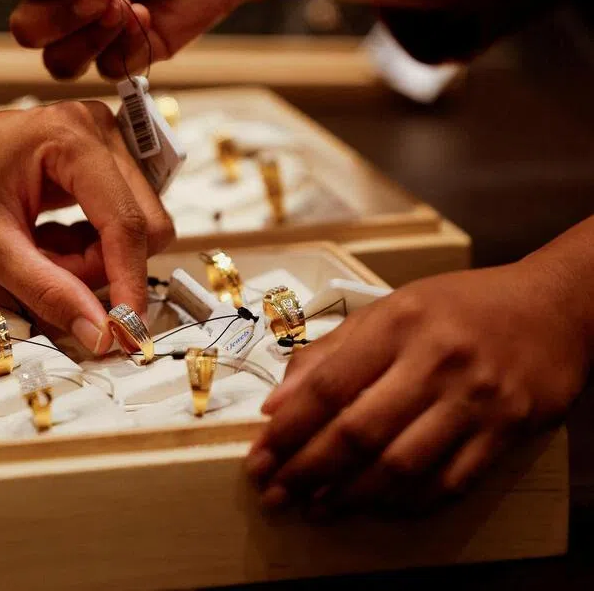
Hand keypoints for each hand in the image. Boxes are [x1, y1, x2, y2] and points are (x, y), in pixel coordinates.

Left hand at [0, 102, 174, 351]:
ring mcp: (100, 142)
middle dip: (101, 267)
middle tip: (47, 274)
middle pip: (142, 224)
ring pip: (132, 227)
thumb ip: (49, 291)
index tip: (126, 332)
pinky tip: (44, 240)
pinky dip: (86, 246)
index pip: (127, 223)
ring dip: (92, 259)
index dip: (129, 284)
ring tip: (37, 254)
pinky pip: (115, 220)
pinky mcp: (96, 159)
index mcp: (72, 138)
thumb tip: (101, 333)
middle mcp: (97, 130)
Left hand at [245, 263, 588, 514]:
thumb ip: (330, 353)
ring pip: (401, 465)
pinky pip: (450, 481)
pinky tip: (374, 508)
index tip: (260, 455)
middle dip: (307, 470)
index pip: (328, 385)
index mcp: (397, 324)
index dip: (288, 428)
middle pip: (358, 431)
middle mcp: (435, 361)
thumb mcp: (390, 309)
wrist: (554, 307)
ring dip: (350, 496)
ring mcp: (475, 400)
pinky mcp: (508, 431)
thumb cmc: (459, 308)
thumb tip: (276, 403)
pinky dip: (406, 503)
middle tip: (275, 493)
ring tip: (316, 507)